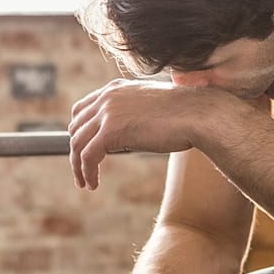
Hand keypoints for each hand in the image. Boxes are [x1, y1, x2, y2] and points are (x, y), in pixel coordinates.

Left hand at [68, 79, 225, 189]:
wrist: (198, 114)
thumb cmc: (185, 114)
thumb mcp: (152, 108)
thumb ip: (135, 114)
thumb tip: (131, 132)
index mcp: (116, 89)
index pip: (83, 109)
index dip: (79, 132)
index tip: (83, 150)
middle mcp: (108, 97)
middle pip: (76, 127)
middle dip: (76, 152)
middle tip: (84, 172)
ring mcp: (108, 112)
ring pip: (78, 143)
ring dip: (78, 166)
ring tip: (86, 183)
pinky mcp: (111, 130)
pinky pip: (88, 156)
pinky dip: (87, 172)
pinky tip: (93, 184)